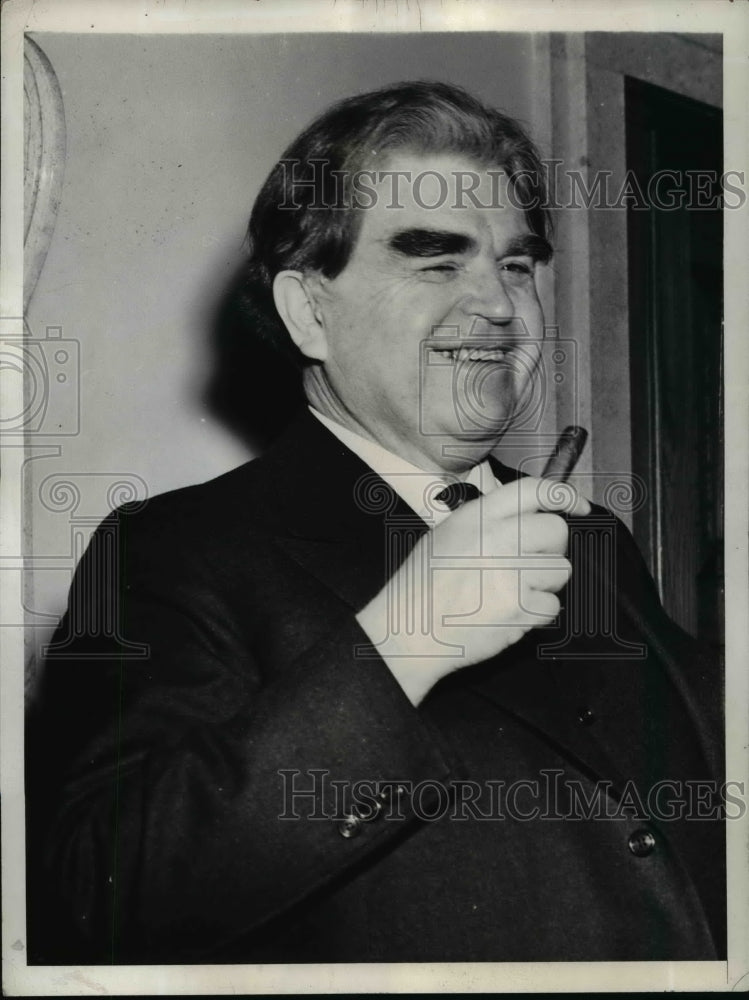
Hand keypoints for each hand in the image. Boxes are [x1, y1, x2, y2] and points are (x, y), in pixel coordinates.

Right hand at [356, 476, 590, 704]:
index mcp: (478, 516)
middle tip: (527, 566)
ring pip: (560, 570)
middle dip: (549, 550)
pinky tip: (508, 614)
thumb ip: (487, 522)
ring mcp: (512, 573)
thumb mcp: (447, 535)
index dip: (563, 496)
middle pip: (557, 531)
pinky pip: (552, 606)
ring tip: (509, 593)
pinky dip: (536, 615)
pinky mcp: (521, 607)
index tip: (579, 507)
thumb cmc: (423, 587)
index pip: (533, 490)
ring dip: (543, 584)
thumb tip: (526, 520)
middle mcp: (498, 538)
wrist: (411, 631)